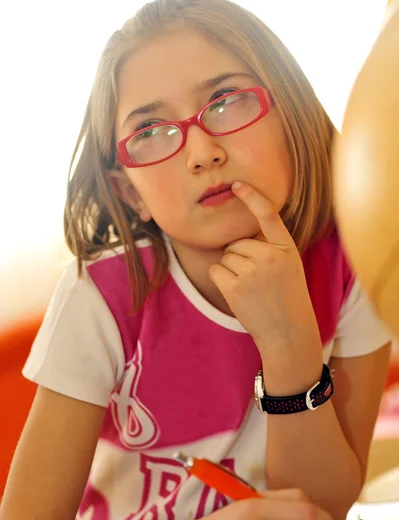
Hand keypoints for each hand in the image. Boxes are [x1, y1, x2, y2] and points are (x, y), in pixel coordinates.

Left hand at [209, 181, 322, 386]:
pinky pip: (216, 270)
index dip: (252, 197)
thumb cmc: (286, 298)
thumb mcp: (289, 267)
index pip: (268, 215)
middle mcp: (269, 256)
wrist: (287, 331)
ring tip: (250, 288)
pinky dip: (221, 279)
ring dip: (231, 269)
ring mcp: (251, 272)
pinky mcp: (235, 287)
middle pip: (237, 242)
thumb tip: (237, 238)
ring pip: (226, 256)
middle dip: (239, 257)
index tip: (237, 185)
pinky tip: (237, 292)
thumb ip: (270, 248)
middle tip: (256, 279)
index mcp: (286, 248)